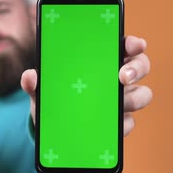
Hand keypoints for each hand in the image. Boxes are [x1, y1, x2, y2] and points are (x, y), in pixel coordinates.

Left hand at [21, 35, 151, 136]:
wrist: (53, 130)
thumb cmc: (53, 99)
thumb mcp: (41, 90)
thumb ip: (35, 82)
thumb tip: (30, 77)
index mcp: (101, 59)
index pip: (124, 45)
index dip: (133, 42)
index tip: (134, 44)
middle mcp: (117, 77)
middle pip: (141, 65)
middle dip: (137, 68)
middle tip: (123, 76)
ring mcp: (122, 99)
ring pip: (142, 94)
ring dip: (134, 98)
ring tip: (119, 104)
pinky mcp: (121, 122)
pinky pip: (130, 121)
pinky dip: (123, 124)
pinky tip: (114, 126)